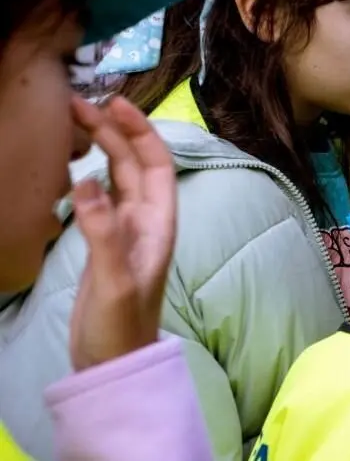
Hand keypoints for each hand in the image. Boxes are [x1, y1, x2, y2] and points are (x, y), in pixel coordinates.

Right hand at [68, 96, 176, 371]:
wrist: (112, 361)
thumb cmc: (120, 325)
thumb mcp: (112, 279)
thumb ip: (102, 233)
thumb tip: (86, 183)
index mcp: (159, 224)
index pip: (156, 165)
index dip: (140, 132)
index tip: (115, 104)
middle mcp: (146, 222)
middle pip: (134, 164)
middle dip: (114, 131)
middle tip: (79, 104)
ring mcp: (125, 231)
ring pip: (117, 178)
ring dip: (102, 149)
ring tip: (76, 122)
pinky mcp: (106, 243)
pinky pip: (101, 198)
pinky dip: (90, 175)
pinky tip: (75, 165)